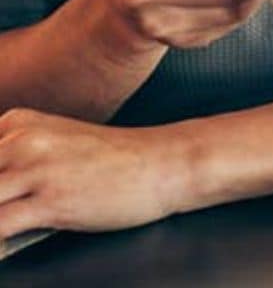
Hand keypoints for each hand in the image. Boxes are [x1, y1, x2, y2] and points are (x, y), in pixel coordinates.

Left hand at [0, 109, 184, 235]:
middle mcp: (23, 139)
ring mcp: (37, 168)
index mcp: (18, 123)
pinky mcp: (51, 199)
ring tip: (6, 228)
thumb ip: (15, 159)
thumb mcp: (55, 145)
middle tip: (8, 206)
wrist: (161, 163)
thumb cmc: (111, 160)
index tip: (3, 192)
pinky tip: (6, 245)